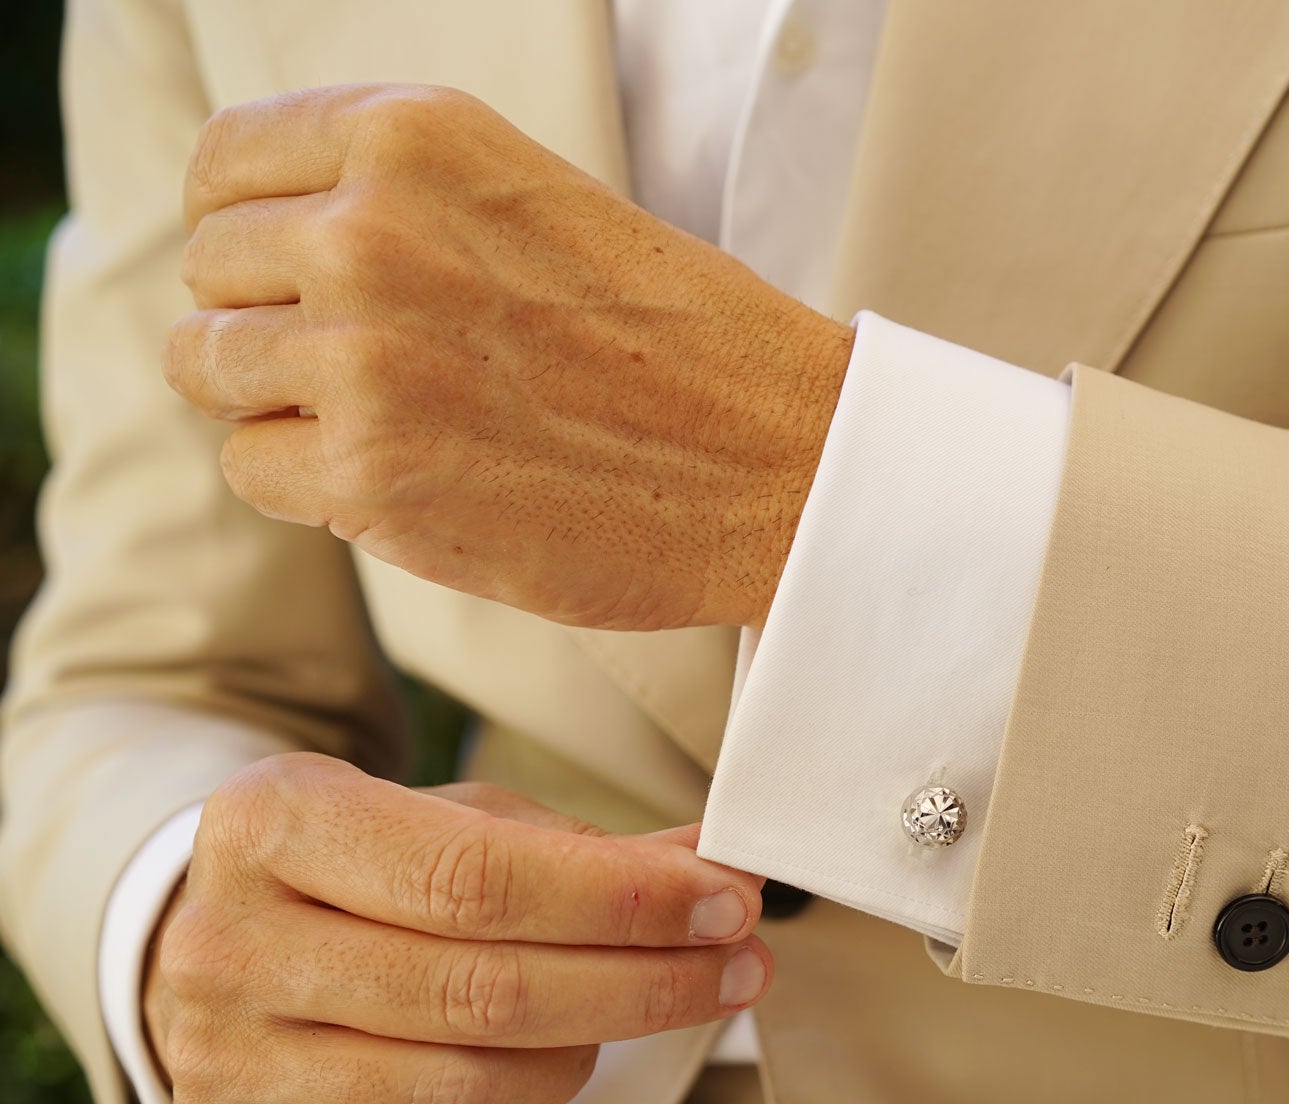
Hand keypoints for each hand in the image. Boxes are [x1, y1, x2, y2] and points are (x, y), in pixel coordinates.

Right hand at [142, 753, 769, 1103]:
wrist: (219, 937)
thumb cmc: (354, 871)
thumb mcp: (450, 817)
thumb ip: (579, 847)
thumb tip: (712, 866)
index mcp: (275, 824)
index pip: (476, 879)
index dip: (620, 901)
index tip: (722, 901)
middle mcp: (228, 944)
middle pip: (482, 992)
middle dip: (642, 982)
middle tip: (733, 964)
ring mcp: (221, 1060)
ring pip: (463, 1091)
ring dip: (582, 1057)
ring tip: (622, 1012)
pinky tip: (530, 1074)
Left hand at [163, 84, 853, 630]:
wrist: (780, 461)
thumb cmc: (679, 339)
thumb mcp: (534, 199)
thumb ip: (398, 201)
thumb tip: (263, 247)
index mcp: (414, 136)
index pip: (226, 166)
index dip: (250, 230)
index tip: (293, 275)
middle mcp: (369, 230)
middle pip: (212, 272)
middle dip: (274, 322)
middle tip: (376, 366)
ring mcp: (362, 357)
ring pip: (210, 369)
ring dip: (285, 403)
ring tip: (394, 421)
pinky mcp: (371, 474)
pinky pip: (252, 466)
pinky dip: (313, 482)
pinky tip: (409, 475)